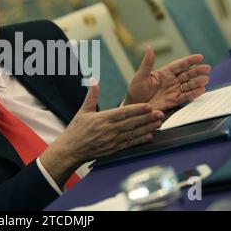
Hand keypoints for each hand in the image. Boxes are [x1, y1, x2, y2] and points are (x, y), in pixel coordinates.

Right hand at [40, 83, 163, 185]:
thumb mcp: (83, 111)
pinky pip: (130, 144)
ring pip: (134, 133)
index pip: (123, 113)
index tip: (148, 106)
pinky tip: (150, 136)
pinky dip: (140, 140)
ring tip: (159, 122)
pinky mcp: (114, 149)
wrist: (71, 151)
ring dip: (147, 128)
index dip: (137, 109)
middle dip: (147, 118)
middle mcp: (109, 130)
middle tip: (160, 113)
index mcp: (102, 119)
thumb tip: (94, 80)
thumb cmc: (76, 130)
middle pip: (132, 123)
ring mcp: (112, 141)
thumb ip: (91, 96)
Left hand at [124, 46, 210, 110]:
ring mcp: (174, 90)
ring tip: (205, 79)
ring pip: (189, 85)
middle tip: (207, 68)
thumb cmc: (136, 90)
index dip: (189, 61)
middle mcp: (172, 80)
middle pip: (187, 74)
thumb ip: (147, 63)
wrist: (135, 106)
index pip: (179, 65)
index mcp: (165, 73)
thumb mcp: (140, 76)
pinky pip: (186, 97)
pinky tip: (201, 90)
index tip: (200, 57)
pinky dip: (194, 94)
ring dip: (197, 82)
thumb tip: (148, 47)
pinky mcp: (174, 101)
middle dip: (197, 71)